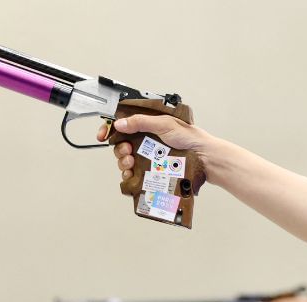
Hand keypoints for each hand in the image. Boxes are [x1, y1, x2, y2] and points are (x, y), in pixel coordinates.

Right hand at [96, 114, 213, 191]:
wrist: (204, 157)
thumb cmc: (190, 137)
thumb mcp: (164, 124)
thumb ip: (141, 122)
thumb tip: (120, 124)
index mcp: (148, 126)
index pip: (123, 125)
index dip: (110, 130)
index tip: (102, 136)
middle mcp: (146, 141)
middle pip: (121, 144)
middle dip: (119, 149)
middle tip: (126, 152)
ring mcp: (148, 157)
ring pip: (125, 160)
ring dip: (123, 162)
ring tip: (130, 163)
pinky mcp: (152, 171)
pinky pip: (134, 174)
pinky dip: (128, 175)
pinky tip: (130, 174)